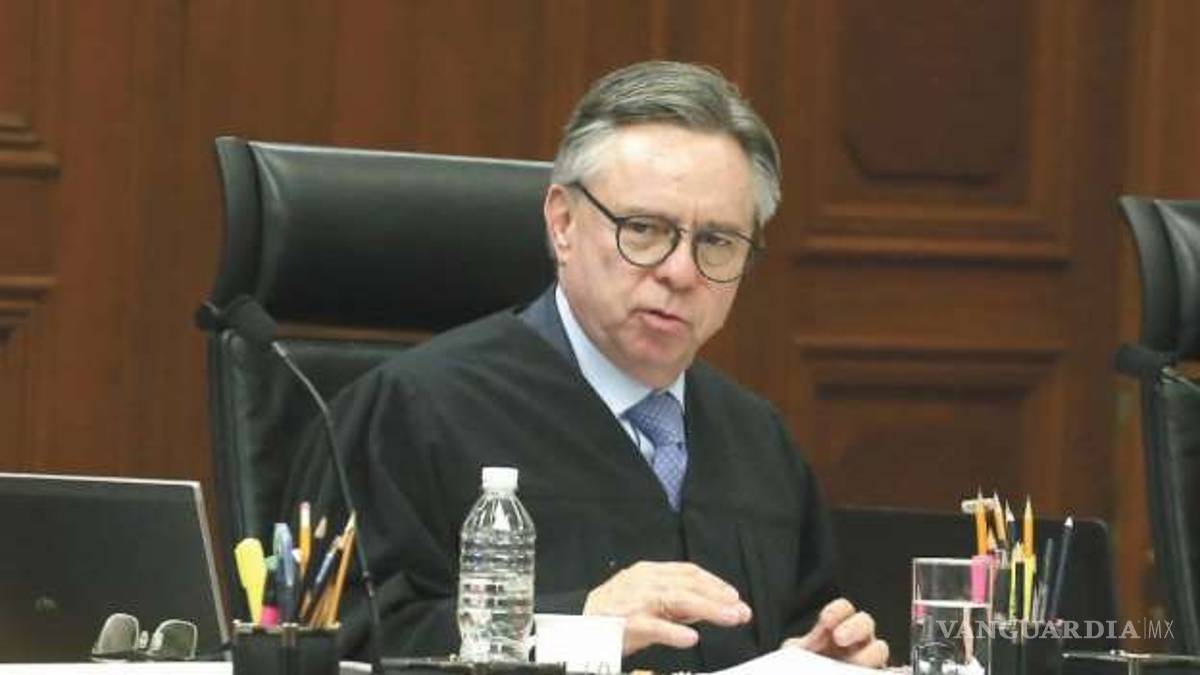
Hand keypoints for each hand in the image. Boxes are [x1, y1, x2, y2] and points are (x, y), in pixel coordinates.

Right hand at [583, 561, 752, 655]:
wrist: (576, 624)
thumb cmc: (613, 614)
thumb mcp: (647, 599)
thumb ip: (676, 602)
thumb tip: (708, 605)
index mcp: (649, 573)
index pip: (688, 572)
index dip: (714, 583)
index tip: (734, 596)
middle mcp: (643, 582)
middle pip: (687, 585)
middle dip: (718, 597)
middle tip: (741, 610)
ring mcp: (634, 601)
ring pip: (676, 600)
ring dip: (707, 609)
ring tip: (729, 618)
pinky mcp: (624, 623)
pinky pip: (653, 626)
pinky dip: (673, 632)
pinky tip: (690, 638)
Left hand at [782, 598, 888, 667]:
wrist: (808, 673)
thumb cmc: (803, 667)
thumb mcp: (796, 654)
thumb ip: (799, 647)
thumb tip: (803, 649)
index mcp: (837, 627)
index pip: (843, 609)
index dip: (837, 611)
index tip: (826, 620)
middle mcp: (857, 640)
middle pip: (865, 623)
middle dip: (854, 627)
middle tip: (839, 638)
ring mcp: (868, 659)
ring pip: (879, 649)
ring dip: (868, 654)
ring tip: (853, 665)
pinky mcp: (874, 673)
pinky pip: (882, 672)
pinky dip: (874, 671)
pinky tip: (860, 673)